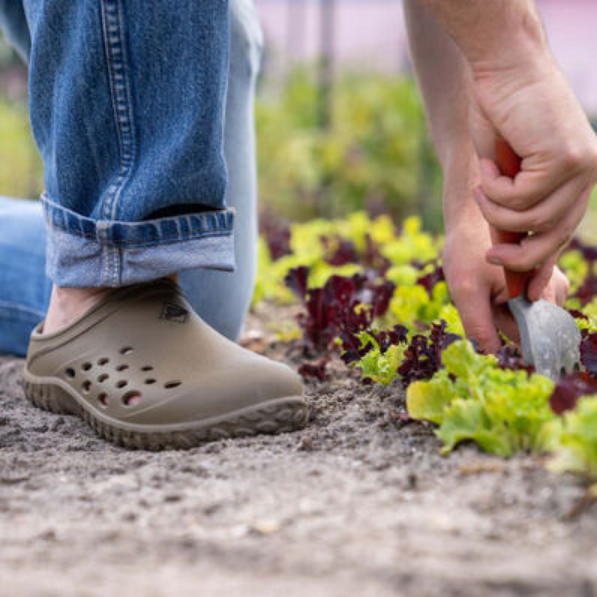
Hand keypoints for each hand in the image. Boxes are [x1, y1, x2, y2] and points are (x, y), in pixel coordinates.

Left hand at [443, 207, 569, 354]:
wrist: (472, 215)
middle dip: (501, 324)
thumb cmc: (468, 248)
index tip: (490, 338)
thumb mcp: (465, 288)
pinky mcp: (538, 282)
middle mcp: (553, 291)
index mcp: (541, 294)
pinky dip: (499, 303)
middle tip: (483, 298)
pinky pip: (517, 307)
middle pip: (525, 331)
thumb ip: (479, 324)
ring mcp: (546, 285)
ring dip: (499, 314)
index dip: (508, 343)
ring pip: (520, 320)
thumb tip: (491, 357)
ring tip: (485, 287)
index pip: (532, 340)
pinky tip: (489, 283)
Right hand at [469, 58, 596, 280]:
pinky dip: (496, 189)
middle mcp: (585, 175)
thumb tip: (504, 252)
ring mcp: (580, 167)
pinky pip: (522, 198)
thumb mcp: (501, 175)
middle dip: (518, 257)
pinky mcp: (567, 158)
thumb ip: (509, 210)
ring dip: (496, 209)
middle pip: (555, 238)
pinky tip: (492, 166)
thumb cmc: (499, 117)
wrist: (504, 69)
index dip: (543, 264)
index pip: (561, 233)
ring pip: (533, 221)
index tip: (528, 292)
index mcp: (573, 179)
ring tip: (483, 184)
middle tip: (490, 256)